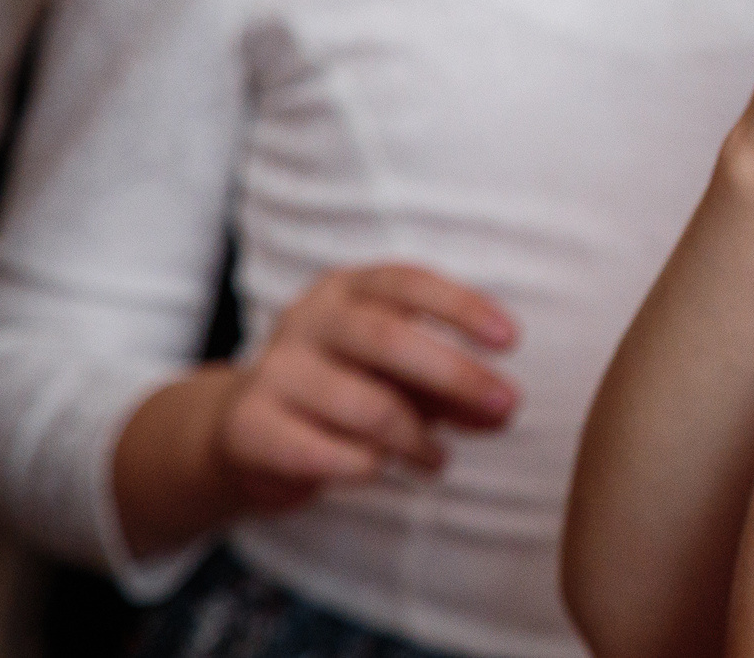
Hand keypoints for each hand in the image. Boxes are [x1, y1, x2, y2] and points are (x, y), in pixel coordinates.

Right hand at [211, 263, 516, 514]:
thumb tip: (503, 412)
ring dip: (416, 438)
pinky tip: (381, 470)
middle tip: (506, 405)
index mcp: (347, 289)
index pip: (408, 283)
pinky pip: (323, 452)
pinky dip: (365, 466)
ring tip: (438, 458)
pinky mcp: (249, 426)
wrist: (243, 432)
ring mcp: (273, 370)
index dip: (461, 307)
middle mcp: (307, 320)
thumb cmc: (343, 391)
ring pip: (364, 404)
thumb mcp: (401, 378)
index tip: (510, 339)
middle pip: (388, 338)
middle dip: (455, 375)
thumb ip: (451, 390)